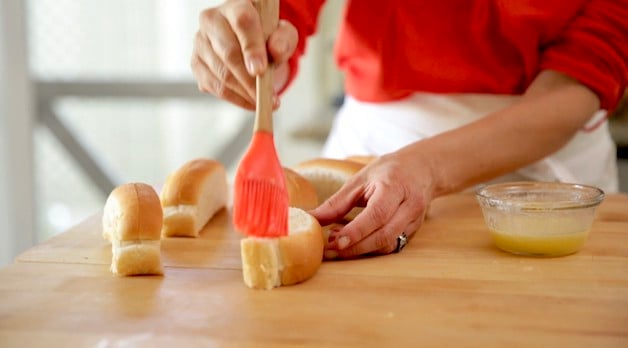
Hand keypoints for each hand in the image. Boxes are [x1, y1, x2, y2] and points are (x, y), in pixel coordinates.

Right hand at [191, 0, 297, 108]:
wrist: (247, 41)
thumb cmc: (265, 34)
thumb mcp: (282, 33)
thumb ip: (284, 38)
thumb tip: (276, 51)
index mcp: (235, 6)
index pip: (242, 23)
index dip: (252, 48)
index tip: (260, 70)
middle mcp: (211, 21)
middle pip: (228, 53)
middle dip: (248, 79)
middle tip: (266, 96)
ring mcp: (200, 43)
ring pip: (220, 74)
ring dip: (244, 93)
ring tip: (263, 102)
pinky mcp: (196, 64)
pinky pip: (214, 87)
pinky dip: (235, 99)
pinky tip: (250, 102)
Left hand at [310, 151, 435, 258]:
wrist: (422, 169)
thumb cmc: (388, 171)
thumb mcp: (360, 178)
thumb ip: (337, 202)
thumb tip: (310, 218)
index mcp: (395, 187)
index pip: (377, 214)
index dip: (356, 231)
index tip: (335, 242)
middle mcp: (409, 206)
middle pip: (384, 235)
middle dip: (355, 247)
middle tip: (329, 248)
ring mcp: (414, 221)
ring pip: (388, 244)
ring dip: (361, 249)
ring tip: (337, 241)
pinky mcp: (413, 231)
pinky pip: (392, 245)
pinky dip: (370, 248)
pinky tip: (354, 241)